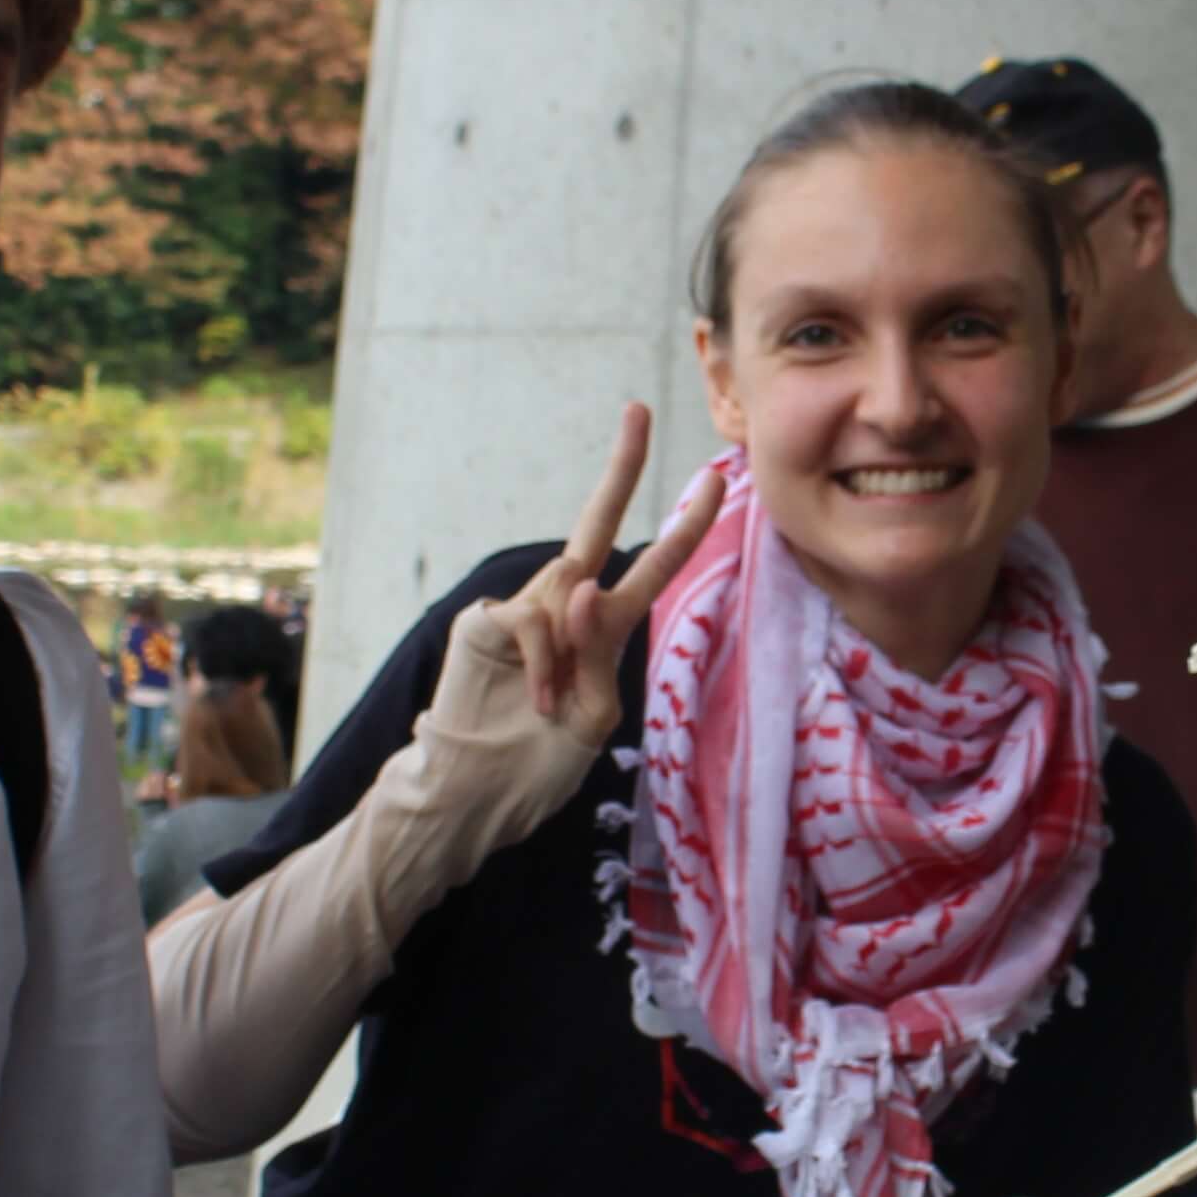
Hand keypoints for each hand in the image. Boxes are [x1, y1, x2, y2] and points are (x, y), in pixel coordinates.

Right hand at [451, 402, 727, 745]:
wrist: (480, 787)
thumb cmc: (540, 757)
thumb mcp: (591, 716)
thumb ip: (595, 657)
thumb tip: (582, 586)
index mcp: (606, 624)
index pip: (653, 564)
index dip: (686, 524)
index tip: (715, 479)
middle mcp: (569, 602)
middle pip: (598, 520)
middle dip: (622, 466)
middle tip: (638, 410)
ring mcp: (529, 605)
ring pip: (570, 588)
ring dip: (573, 648)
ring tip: (550, 706)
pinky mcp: (491, 618)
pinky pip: (537, 622)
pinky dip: (546, 666)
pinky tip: (535, 701)